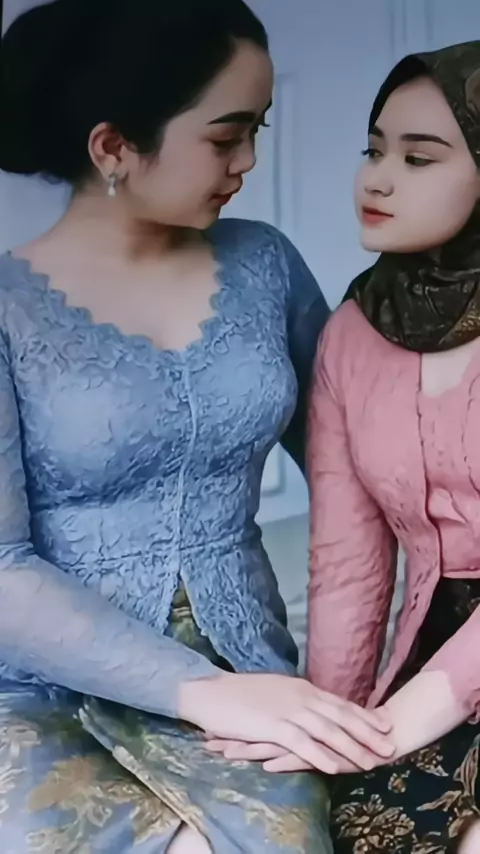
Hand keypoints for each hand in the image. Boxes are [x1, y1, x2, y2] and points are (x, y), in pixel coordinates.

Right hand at [178, 672, 394, 773]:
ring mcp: (287, 711)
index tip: (383, 723)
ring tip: (371, 761)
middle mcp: (300, 697)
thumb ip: (295, 699)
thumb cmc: (239, 694)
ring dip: (351, 747)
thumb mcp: (275, 692)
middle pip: (340, 716)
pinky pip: (302, 743)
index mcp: (302, 688)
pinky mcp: (272, 726)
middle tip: (390, 744)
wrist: (211, 692)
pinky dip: (320, 755)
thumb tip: (312, 708)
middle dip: (367, 731)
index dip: (362, 714)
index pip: (339, 702)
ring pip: (327, 730)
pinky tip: (335, 767)